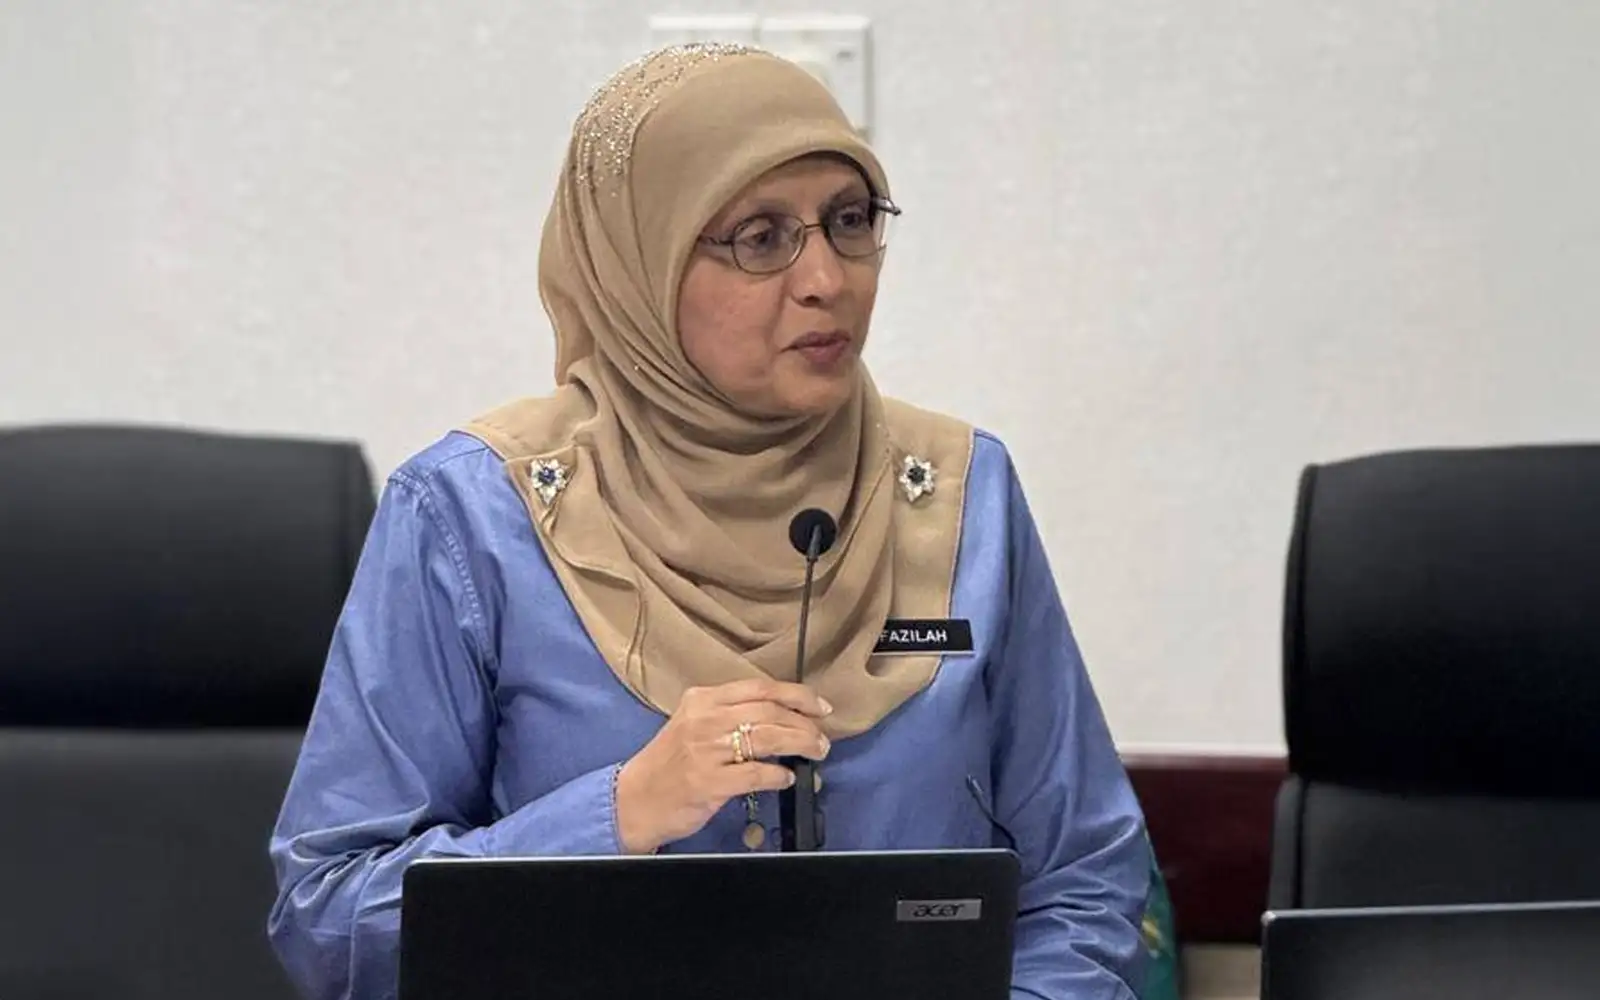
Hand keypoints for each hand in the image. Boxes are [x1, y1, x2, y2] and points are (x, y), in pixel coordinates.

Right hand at [615, 678, 832, 853]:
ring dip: (801, 745)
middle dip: (805, 725)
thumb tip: (783, 718)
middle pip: (770, 712)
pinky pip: (756, 773)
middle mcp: (705, 719)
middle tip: (822, 738)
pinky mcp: (708, 782)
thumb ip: (730, 715)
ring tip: (816, 753)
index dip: (797, 696)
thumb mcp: (694, 724)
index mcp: (702, 699)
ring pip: (768, 738)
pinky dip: (778, 775)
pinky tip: (786, 778)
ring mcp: (706, 750)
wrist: (634, 799)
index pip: (761, 688)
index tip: (820, 707)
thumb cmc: (669, 763)